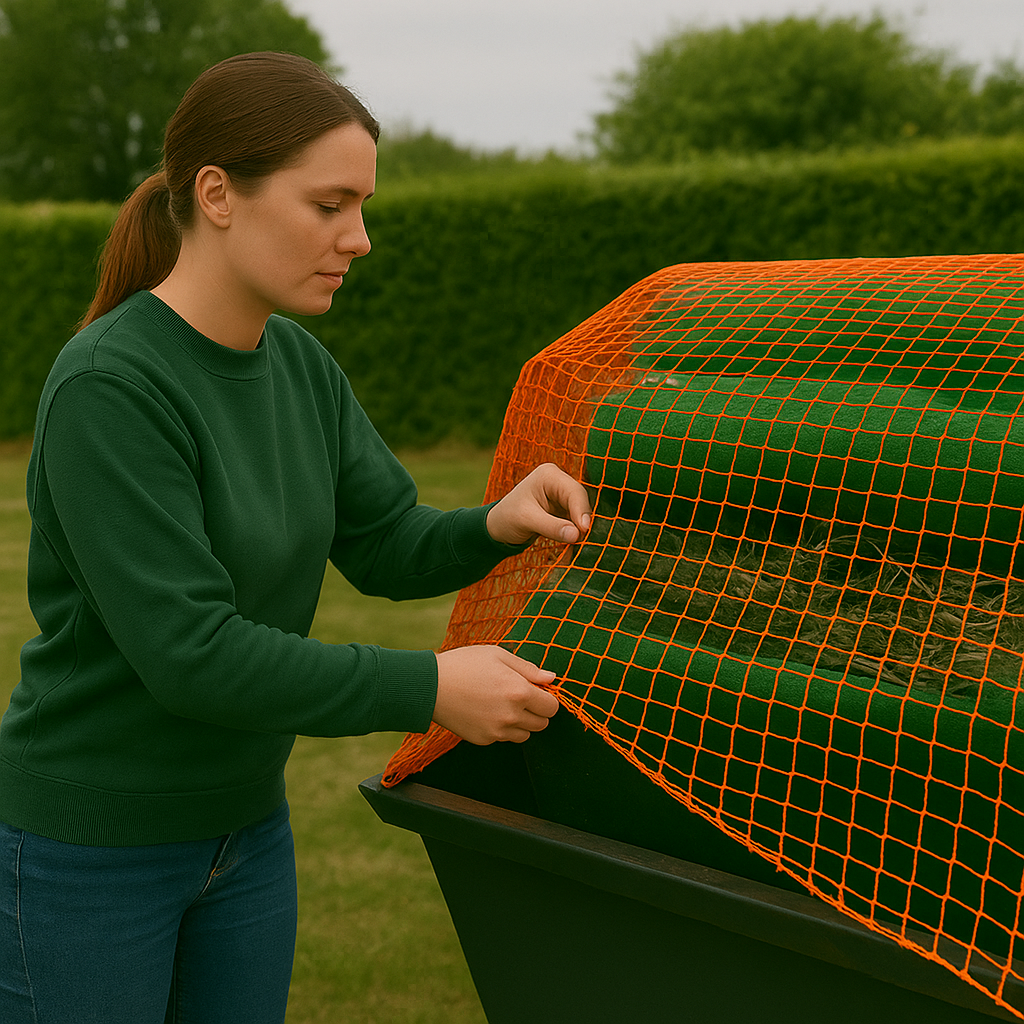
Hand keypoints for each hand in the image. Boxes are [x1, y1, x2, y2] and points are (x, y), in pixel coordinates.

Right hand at [433, 646, 559, 744]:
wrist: (430, 685)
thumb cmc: (464, 664)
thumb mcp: (498, 655)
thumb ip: (528, 669)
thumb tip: (551, 678)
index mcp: (519, 692)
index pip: (552, 707)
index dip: (547, 698)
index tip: (536, 690)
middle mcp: (512, 715)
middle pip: (542, 724)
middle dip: (536, 711)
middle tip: (519, 696)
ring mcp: (497, 731)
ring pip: (525, 734)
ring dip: (521, 722)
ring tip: (502, 704)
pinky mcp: (483, 740)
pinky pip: (503, 738)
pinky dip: (501, 728)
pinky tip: (486, 711)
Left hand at [486, 463, 591, 546]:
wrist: (498, 526)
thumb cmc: (508, 518)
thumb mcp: (527, 521)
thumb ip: (552, 527)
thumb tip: (577, 535)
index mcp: (549, 476)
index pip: (574, 491)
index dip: (582, 510)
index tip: (584, 530)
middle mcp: (559, 482)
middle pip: (580, 500)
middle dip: (582, 520)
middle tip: (583, 540)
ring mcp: (562, 495)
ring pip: (581, 512)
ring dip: (581, 528)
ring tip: (579, 544)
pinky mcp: (564, 509)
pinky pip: (576, 520)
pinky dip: (576, 531)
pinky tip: (574, 543)